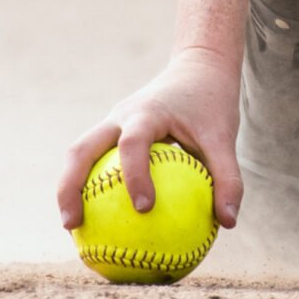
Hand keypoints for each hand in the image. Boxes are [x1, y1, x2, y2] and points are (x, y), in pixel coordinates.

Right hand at [57, 45, 243, 231]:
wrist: (198, 68)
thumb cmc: (212, 104)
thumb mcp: (225, 136)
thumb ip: (228, 176)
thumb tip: (229, 222)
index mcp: (148, 113)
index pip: (134, 143)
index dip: (135, 174)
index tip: (145, 208)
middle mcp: (121, 116)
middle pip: (81, 149)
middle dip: (70, 187)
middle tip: (73, 225)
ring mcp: (111, 123)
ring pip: (77, 154)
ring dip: (69, 189)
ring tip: (73, 230)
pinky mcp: (111, 132)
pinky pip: (92, 161)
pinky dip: (87, 187)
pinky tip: (95, 221)